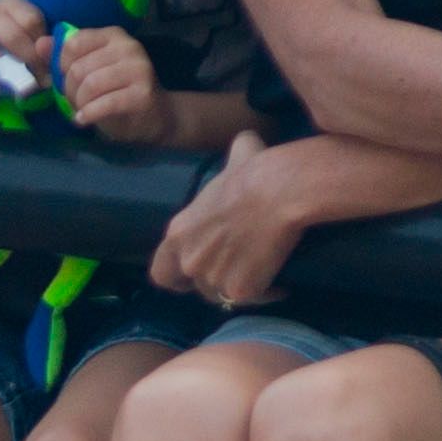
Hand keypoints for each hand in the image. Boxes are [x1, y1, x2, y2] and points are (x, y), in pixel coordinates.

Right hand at [0, 0, 51, 122]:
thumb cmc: (0, 53)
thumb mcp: (22, 47)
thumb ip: (37, 48)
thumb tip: (53, 55)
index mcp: (10, 6)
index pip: (31, 19)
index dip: (42, 46)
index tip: (50, 70)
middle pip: (11, 33)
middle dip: (28, 59)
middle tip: (39, 84)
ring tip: (10, 86)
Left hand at [59, 25, 166, 146]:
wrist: (154, 117)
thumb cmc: (116, 91)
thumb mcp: (89, 70)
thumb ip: (64, 57)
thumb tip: (40, 44)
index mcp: (113, 35)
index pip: (72, 44)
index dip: (61, 66)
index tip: (66, 80)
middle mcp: (128, 47)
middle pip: (78, 67)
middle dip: (69, 90)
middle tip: (75, 102)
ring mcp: (138, 69)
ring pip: (89, 85)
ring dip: (79, 103)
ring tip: (83, 110)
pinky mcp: (142, 93)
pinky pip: (104, 104)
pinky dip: (88, 114)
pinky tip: (85, 119)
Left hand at [150, 132, 316, 309]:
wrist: (279, 193)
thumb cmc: (255, 171)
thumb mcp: (237, 156)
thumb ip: (233, 155)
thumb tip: (247, 140)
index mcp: (178, 233)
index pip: (161, 272)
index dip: (176, 277)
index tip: (190, 278)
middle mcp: (189, 260)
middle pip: (195, 288)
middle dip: (212, 285)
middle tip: (235, 274)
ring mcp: (213, 279)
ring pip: (223, 296)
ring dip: (239, 288)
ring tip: (260, 274)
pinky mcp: (241, 291)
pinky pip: (254, 300)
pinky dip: (267, 294)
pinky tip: (280, 284)